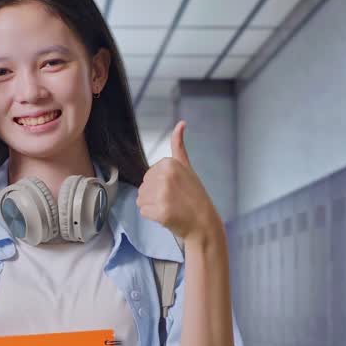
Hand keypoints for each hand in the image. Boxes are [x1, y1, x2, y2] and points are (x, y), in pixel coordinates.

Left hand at [136, 120, 219, 243]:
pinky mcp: (160, 212)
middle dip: (154, 196)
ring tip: (170, 207)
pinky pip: (143, 212)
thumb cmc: (195, 196)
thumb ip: (178, 146)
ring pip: (141, 199)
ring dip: (152, 206)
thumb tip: (180, 123)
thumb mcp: (187, 167)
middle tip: (173, 200)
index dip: (159, 185)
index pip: (148, 176)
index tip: (175, 189)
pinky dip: (153, 217)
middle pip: (143, 187)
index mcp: (169, 163)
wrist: (204, 222)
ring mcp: (162, 195)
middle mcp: (165, 177)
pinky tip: (167, 216)